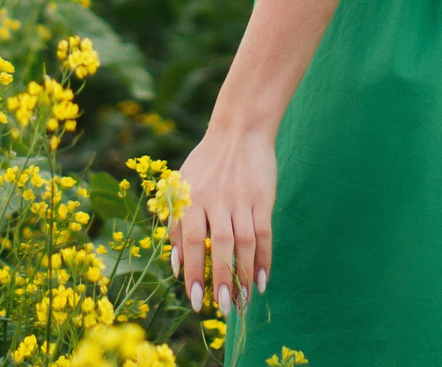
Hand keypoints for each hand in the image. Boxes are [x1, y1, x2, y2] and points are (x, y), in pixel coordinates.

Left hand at [167, 121, 276, 314]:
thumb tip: (176, 265)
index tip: (195, 301)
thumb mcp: (183, 187)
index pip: (192, 242)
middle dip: (221, 280)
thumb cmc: (205, 165)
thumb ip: (177, 224)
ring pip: (244, 243)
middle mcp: (215, 200)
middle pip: (220, 246)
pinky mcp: (262, 199)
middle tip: (223, 309)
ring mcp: (241, 199)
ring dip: (244, 275)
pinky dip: (264, 259)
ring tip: (243, 302)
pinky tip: (262, 281)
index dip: (194, 273)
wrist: (239, 131)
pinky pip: (264, 234)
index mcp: (191, 198)